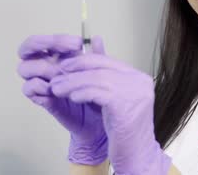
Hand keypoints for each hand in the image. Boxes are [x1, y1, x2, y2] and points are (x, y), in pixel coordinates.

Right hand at [16, 34, 107, 164]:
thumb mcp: (99, 71)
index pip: (45, 41)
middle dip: (40, 45)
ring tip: (62, 73)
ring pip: (24, 68)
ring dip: (42, 67)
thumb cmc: (96, 90)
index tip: (77, 43)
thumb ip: (97, 55)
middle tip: (62, 51)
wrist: (98, 119)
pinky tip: (55, 88)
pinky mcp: (41, 99)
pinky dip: (38, 85)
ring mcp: (41, 82)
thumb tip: (96, 38)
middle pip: (26, 49)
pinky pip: (28, 88)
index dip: (57, 39)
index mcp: (56, 56)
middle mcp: (44, 66)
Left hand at [49, 53, 171, 174]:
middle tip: (58, 73)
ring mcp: (135, 93)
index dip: (85, 61)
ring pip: (96, 79)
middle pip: (102, 67)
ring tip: (58, 87)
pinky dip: (81, 92)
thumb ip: (105, 75)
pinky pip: (97, 92)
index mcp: (139, 78)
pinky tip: (72, 97)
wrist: (137, 155)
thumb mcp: (114, 98)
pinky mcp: (124, 105)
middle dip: (76, 69)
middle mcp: (140, 82)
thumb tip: (95, 41)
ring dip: (73, 82)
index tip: (66, 65)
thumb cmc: (124, 130)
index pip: (108, 61)